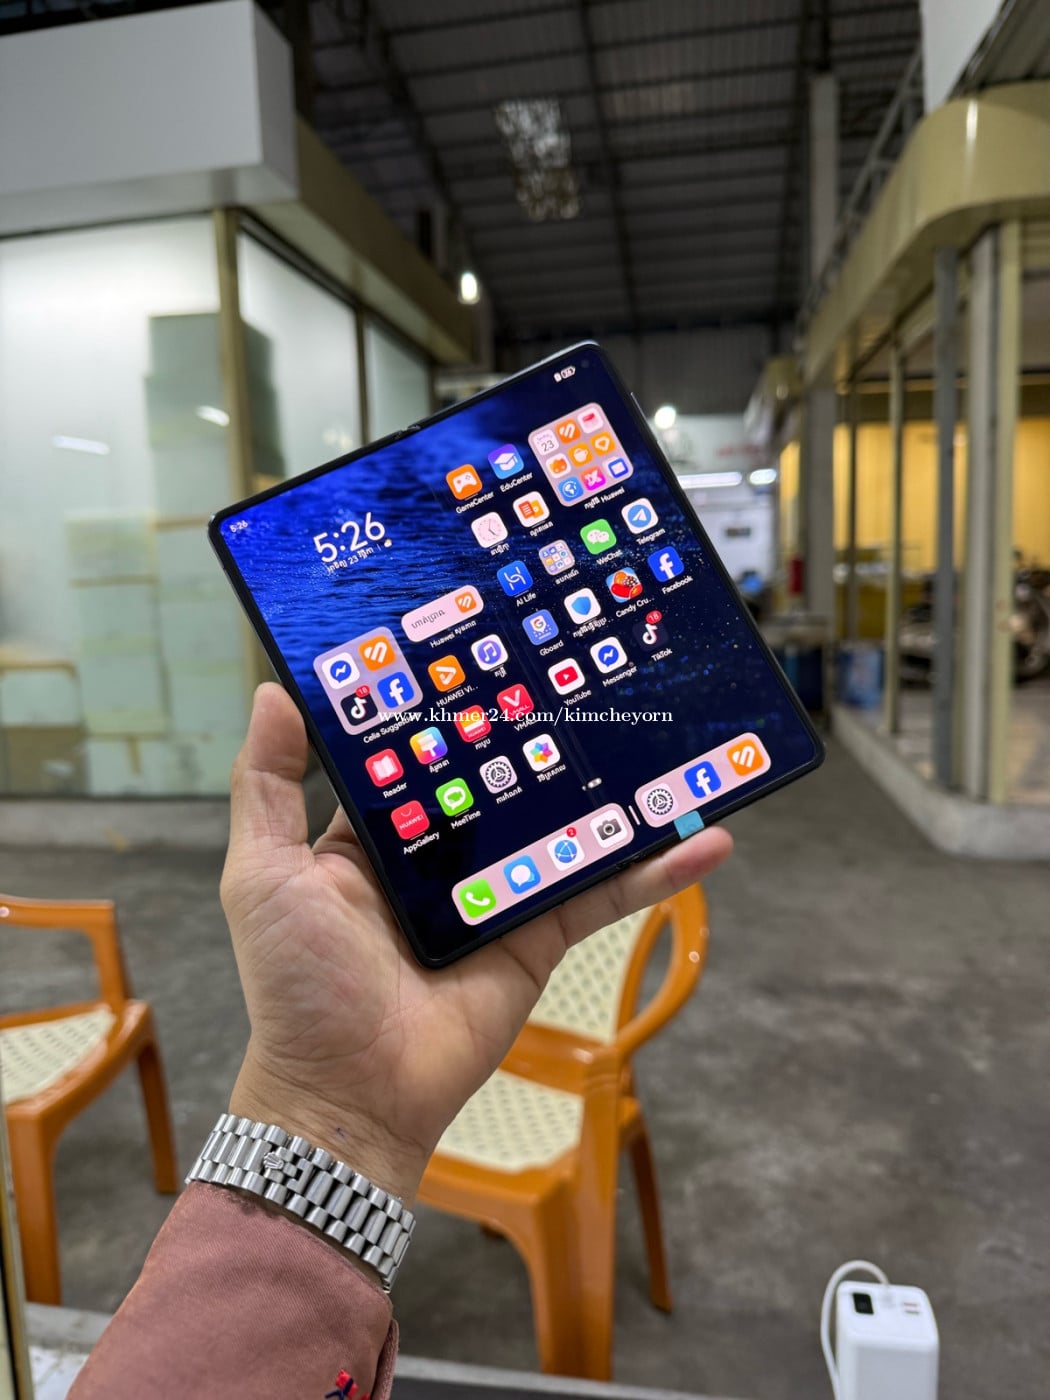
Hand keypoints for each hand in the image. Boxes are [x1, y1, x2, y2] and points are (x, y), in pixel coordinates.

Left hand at [222, 684, 732, 1205]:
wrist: (348, 1092)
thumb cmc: (296, 982)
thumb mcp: (263, 872)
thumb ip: (265, 784)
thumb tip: (274, 693)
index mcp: (379, 836)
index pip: (424, 755)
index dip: (451, 707)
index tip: (486, 646)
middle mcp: (443, 858)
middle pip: (505, 780)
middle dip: (544, 733)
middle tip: (589, 669)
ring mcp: (499, 894)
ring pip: (566, 827)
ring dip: (618, 792)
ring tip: (666, 736)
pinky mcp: (540, 935)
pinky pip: (603, 894)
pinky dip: (656, 872)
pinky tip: (705, 840)